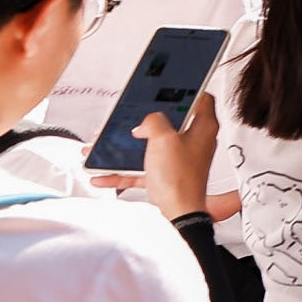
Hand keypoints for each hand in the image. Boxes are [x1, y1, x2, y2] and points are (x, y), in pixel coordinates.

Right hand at [98, 91, 220, 217]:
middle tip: (124, 119)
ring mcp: (179, 161)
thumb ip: (153, 121)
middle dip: (140, 122)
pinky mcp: (166, 178)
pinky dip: (121, 172)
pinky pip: (140, 171)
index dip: (186, 89)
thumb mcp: (163, 139)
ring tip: (100, 148)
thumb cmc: (179, 180)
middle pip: (166, 124)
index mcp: (202, 128)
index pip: (201, 98)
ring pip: (148, 148)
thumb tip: (147, 121)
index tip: (170, 86)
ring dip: (123, 149)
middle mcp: (193, 143)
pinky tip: (102, 175)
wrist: (176, 216)